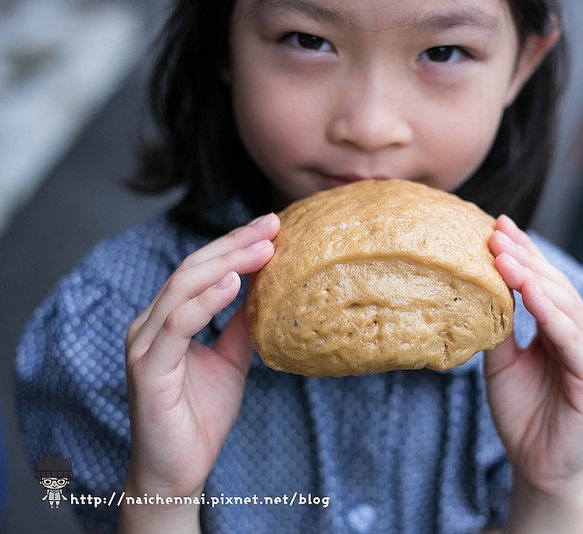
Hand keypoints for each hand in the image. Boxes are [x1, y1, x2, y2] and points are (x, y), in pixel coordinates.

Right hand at [123, 214, 278, 501]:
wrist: (178, 470)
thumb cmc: (200, 416)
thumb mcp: (231, 361)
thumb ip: (241, 327)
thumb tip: (265, 292)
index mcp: (168, 320)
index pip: (202, 270)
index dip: (235, 245)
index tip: (271, 226)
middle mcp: (151, 325)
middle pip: (192, 269)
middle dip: (234, 244)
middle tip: (272, 225)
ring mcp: (145, 345)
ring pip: (182, 288)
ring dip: (226, 263)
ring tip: (263, 248)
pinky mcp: (147, 369)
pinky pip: (177, 326)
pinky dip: (205, 301)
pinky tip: (234, 284)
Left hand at [485, 215, 582, 499]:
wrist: (536, 465)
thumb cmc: (522, 412)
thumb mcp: (502, 362)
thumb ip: (499, 326)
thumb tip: (480, 287)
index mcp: (563, 328)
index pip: (542, 282)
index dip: (522, 254)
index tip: (496, 226)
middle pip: (554, 287)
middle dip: (524, 257)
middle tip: (495, 231)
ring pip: (564, 307)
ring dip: (534, 279)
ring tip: (505, 255)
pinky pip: (572, 340)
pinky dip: (552, 315)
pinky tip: (530, 293)